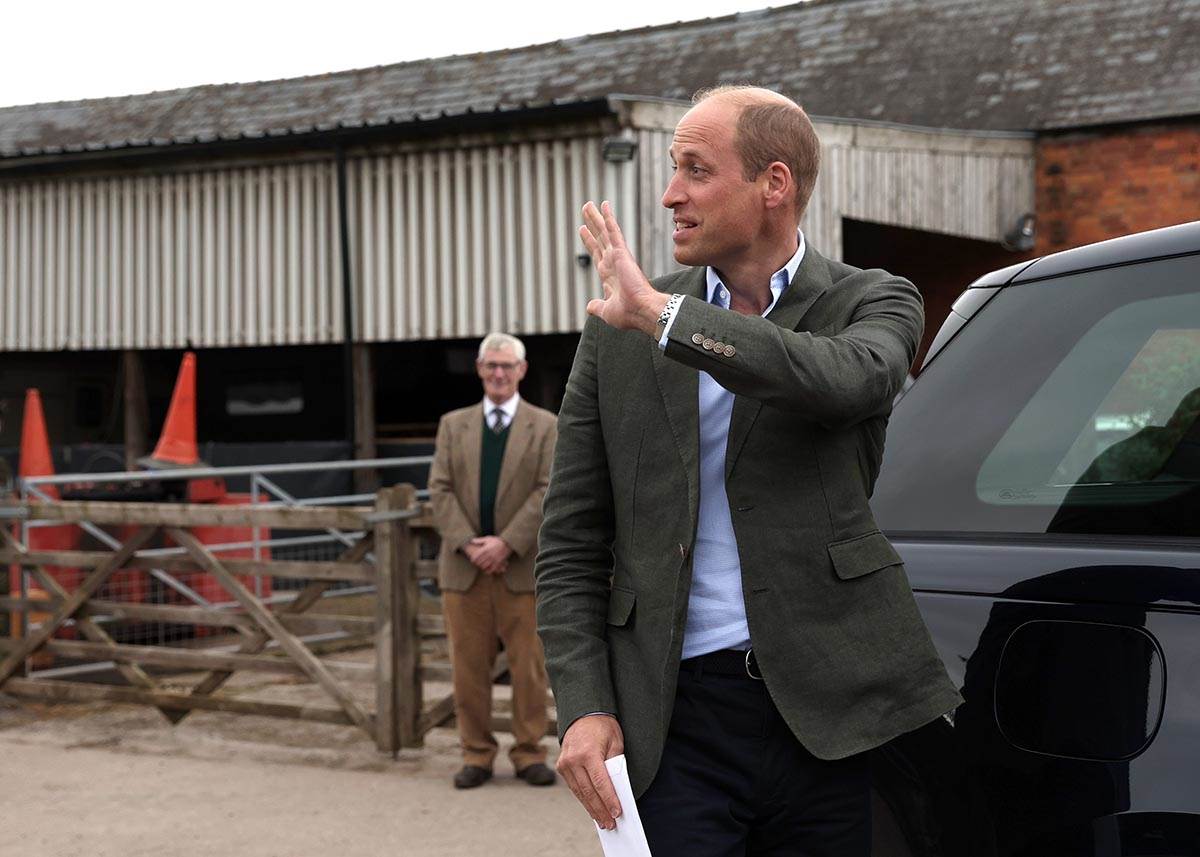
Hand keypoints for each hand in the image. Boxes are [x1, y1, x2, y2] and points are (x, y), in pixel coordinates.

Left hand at [465, 536, 511, 573]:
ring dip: (481, 567)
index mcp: (486, 549)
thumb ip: (479, 540)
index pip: (476, 556)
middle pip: (480, 562)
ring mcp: (494, 559)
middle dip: (476, 564)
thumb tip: (472, 540)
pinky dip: (488, 571)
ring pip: (485, 566)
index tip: (472, 560)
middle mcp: (489, 554)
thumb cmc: (497, 540)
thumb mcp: (488, 538)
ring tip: (480, 566)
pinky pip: (492, 569)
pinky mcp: (498, 562)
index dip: (473, 559)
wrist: (507, 543)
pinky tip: (486, 571)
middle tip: (475, 564)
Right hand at [557, 714, 624, 830]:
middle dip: (601, 810)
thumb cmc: (603, 727)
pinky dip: (584, 799)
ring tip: (603, 821)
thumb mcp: (615, 742)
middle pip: (589, 792)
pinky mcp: (561, 766)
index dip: (610, 800)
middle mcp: (573, 760)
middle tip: (611, 824)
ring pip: (580, 793)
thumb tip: (618, 789)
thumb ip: (615, 765)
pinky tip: (592, 808)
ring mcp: (565, 763)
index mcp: (588, 753)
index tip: (617, 813)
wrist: (582, 712)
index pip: (601, 783)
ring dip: (592, 808)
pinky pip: (574, 787)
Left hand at [579, 201, 666, 334]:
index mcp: (609, 275)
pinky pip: (613, 231)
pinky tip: (603, 205)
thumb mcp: (606, 311)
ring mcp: (617, 256)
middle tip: (586, 210)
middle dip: (592, 224)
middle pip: (599, 238)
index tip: (584, 230)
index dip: (590, 241)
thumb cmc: (628, 314)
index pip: (597, 253)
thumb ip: (597, 307)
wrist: (640, 311)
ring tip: (588, 205)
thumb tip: (589, 307)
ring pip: (604, 231)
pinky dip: (608, 218)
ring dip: (595, 218)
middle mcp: (613, 262)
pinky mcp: (621, 252)